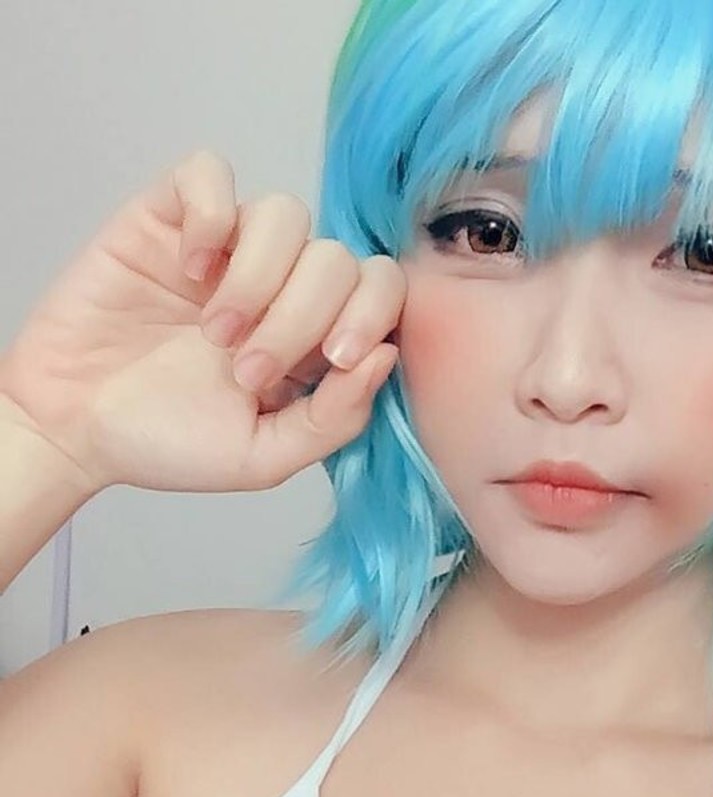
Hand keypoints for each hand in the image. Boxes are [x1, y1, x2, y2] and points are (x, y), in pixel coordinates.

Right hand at [0, 149, 404, 493]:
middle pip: (336, 258)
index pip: (380, 291)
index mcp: (315, 339)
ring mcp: (228, 248)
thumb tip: (386, 357)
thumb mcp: (264, 456)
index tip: (333, 360)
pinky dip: (209, 217)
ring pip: (286, 214)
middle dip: (301, 318)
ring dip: (257, 279)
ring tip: (215, 333)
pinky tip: (189, 269)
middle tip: (248, 370)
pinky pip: (211, 174)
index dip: (372, 315)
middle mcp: (282, 286)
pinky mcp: (170, 217)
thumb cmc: (168, 442)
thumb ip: (334, 417)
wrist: (75, 426)